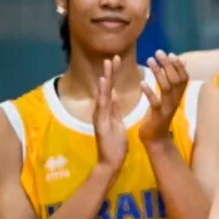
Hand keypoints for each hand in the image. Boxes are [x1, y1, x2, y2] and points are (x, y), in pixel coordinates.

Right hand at [94, 56, 128, 170]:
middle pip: (106, 88)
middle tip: (114, 56)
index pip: (111, 88)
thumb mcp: (116, 122)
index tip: (118, 60)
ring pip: (102, 94)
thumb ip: (114, 108)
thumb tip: (113, 94)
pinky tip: (104, 83)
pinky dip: (102, 94)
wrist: (111, 162)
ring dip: (105, 79)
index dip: (114, 74)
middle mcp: (101, 110)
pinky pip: (102, 107)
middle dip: (110, 72)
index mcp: (107, 109)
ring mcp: (100, 116)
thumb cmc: (115, 144)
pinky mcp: (100, 124)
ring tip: (108, 64)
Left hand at [139, 50, 189, 145]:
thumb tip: (182, 62)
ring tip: (149, 60)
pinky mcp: (158, 116)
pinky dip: (149, 92)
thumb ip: (173, 82)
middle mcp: (175, 101)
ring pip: (167, 88)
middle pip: (177, 80)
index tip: (169, 53)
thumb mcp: (167, 98)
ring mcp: (168, 108)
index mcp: (177, 96)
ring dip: (159, 73)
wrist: (155, 139)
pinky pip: (156, 103)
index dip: (179, 65)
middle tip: (158, 52)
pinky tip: (141, 83)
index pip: (184, 78)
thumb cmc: (158, 116)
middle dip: (168, 64)